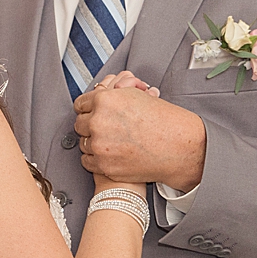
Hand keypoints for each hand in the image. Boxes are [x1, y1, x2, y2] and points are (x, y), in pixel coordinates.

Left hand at [74, 72, 204, 188]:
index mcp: (104, 100)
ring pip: (83, 143)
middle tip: (104, 128)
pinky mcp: (104, 165)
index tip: (91, 113)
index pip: (81, 104)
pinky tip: (109, 154)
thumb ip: (114, 93)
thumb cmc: (163, 121)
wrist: (178, 148)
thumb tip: (102, 92)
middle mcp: (98, 122)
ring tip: (111, 142)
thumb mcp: (137, 96)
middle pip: (79, 124)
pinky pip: (87, 161)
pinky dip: (95, 159)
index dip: (88, 108)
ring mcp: (100, 145)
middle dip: (90, 125)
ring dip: (93, 142)